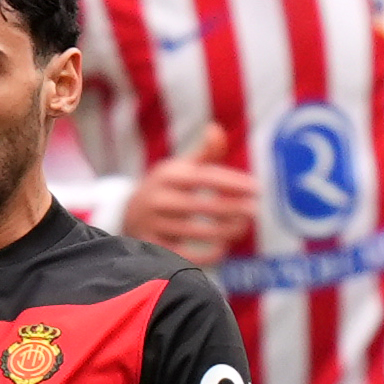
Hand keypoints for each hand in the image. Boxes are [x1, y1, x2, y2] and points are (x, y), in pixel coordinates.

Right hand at [122, 123, 259, 264]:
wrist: (126, 213)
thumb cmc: (167, 187)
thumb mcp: (181, 167)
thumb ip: (205, 152)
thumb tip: (216, 129)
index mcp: (168, 176)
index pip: (205, 178)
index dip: (233, 183)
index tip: (257, 188)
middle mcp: (158, 200)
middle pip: (202, 206)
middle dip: (233, 209)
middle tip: (255, 210)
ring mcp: (154, 225)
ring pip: (196, 232)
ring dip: (225, 231)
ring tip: (243, 227)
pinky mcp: (153, 247)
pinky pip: (185, 254)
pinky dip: (207, 253)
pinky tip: (224, 247)